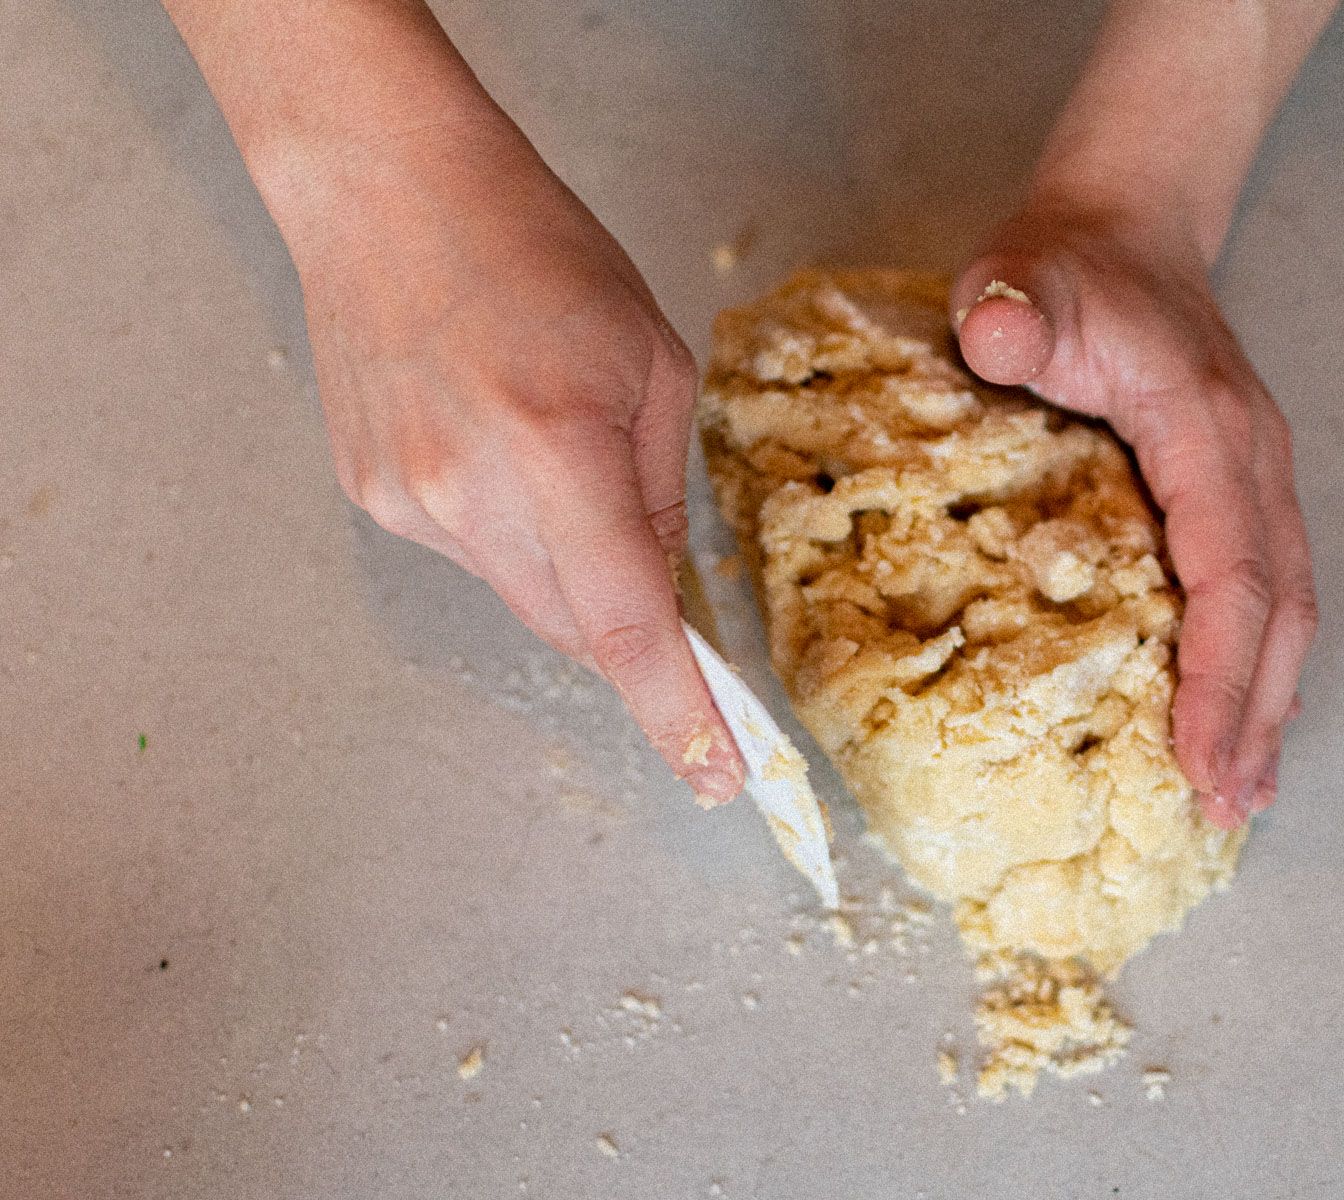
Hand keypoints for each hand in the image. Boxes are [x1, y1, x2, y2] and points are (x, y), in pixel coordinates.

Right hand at [286, 121, 743, 803]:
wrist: (387, 191)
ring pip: (520, 594)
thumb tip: (661, 586)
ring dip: (564, 566)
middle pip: (573, 627)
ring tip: (555, 451)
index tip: (714, 775)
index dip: (675, 709)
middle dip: (627, 624)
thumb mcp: (649, 362)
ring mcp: (407, 502)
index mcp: (554, 453)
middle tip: (660, 579)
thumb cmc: (538, 252)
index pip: (625, 625)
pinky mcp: (372, 496)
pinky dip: (508, 529)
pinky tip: (498, 444)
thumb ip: (660, 491)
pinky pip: (468, 551)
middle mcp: (468, 495)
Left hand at [953, 202, 1317, 827]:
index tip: (1201, 761)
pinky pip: (1265, 594)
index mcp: (1207, 432)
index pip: (1233, 575)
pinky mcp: (1236, 495)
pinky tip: (1240, 722)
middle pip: (1280, 611)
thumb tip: (995, 333)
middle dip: (1257, 716)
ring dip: (1269, 705)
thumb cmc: (1066, 265)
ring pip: (1287, 611)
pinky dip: (1258, 668)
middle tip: (1224, 810)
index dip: (1223, 675)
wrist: (1123, 226)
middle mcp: (1251, 465)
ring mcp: (1254, 480)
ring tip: (1242, 796)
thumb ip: (1012, 305)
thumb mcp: (1022, 275)